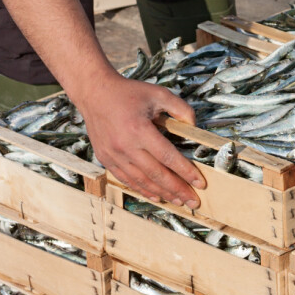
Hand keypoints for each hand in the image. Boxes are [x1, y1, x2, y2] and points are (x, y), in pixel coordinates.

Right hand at [72, 71, 205, 207]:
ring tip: (179, 201)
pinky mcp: (106, 159)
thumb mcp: (159, 94)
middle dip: (178, 190)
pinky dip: (143, 190)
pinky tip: (157, 196)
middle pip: (156, 174)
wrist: (94, 93)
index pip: (167, 157)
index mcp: (139, 129)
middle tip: (194, 202)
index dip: (185, 172)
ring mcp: (113, 155)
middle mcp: (125, 146)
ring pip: (141, 181)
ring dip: (162, 193)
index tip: (200, 183)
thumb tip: (195, 128)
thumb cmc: (129, 93)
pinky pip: (127, 179)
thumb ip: (180, 109)